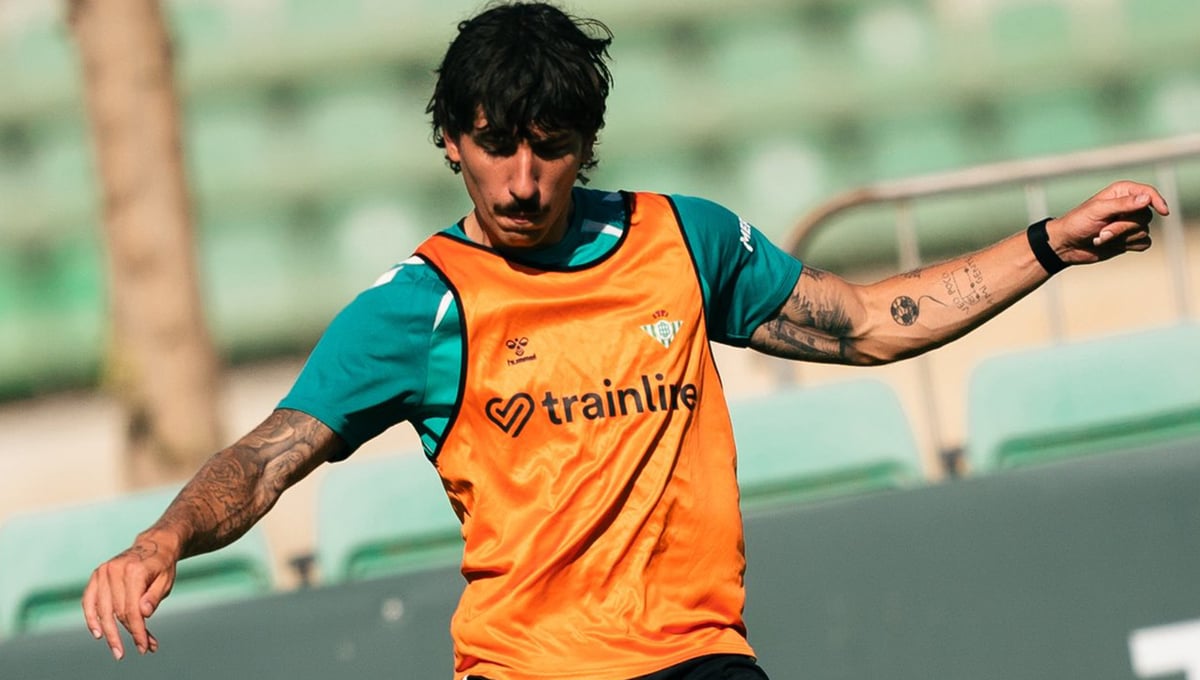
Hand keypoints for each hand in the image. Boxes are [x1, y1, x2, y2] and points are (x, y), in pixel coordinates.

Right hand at [82, 537, 176, 659]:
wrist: (154, 545)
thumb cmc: (162, 566)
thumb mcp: (166, 580)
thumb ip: (153, 596)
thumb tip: (143, 614)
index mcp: (134, 571)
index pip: (132, 610)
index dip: (137, 631)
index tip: (145, 646)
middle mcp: (114, 570)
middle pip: (117, 612)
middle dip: (128, 634)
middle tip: (139, 650)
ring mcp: (103, 572)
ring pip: (102, 610)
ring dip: (110, 633)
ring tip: (118, 650)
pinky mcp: (96, 575)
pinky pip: (88, 600)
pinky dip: (91, 618)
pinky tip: (98, 634)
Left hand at [1048, 180, 1168, 264]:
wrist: (1066, 245)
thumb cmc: (1077, 223)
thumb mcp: (1098, 210)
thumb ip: (1123, 204)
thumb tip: (1147, 198)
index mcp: (1122, 192)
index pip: (1148, 193)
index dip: (1157, 201)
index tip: (1163, 212)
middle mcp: (1129, 206)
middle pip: (1145, 216)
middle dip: (1123, 227)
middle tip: (1102, 231)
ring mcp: (1130, 223)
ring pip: (1144, 231)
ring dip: (1121, 238)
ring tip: (1100, 237)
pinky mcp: (1129, 239)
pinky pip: (1144, 243)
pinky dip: (1128, 246)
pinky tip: (1112, 245)